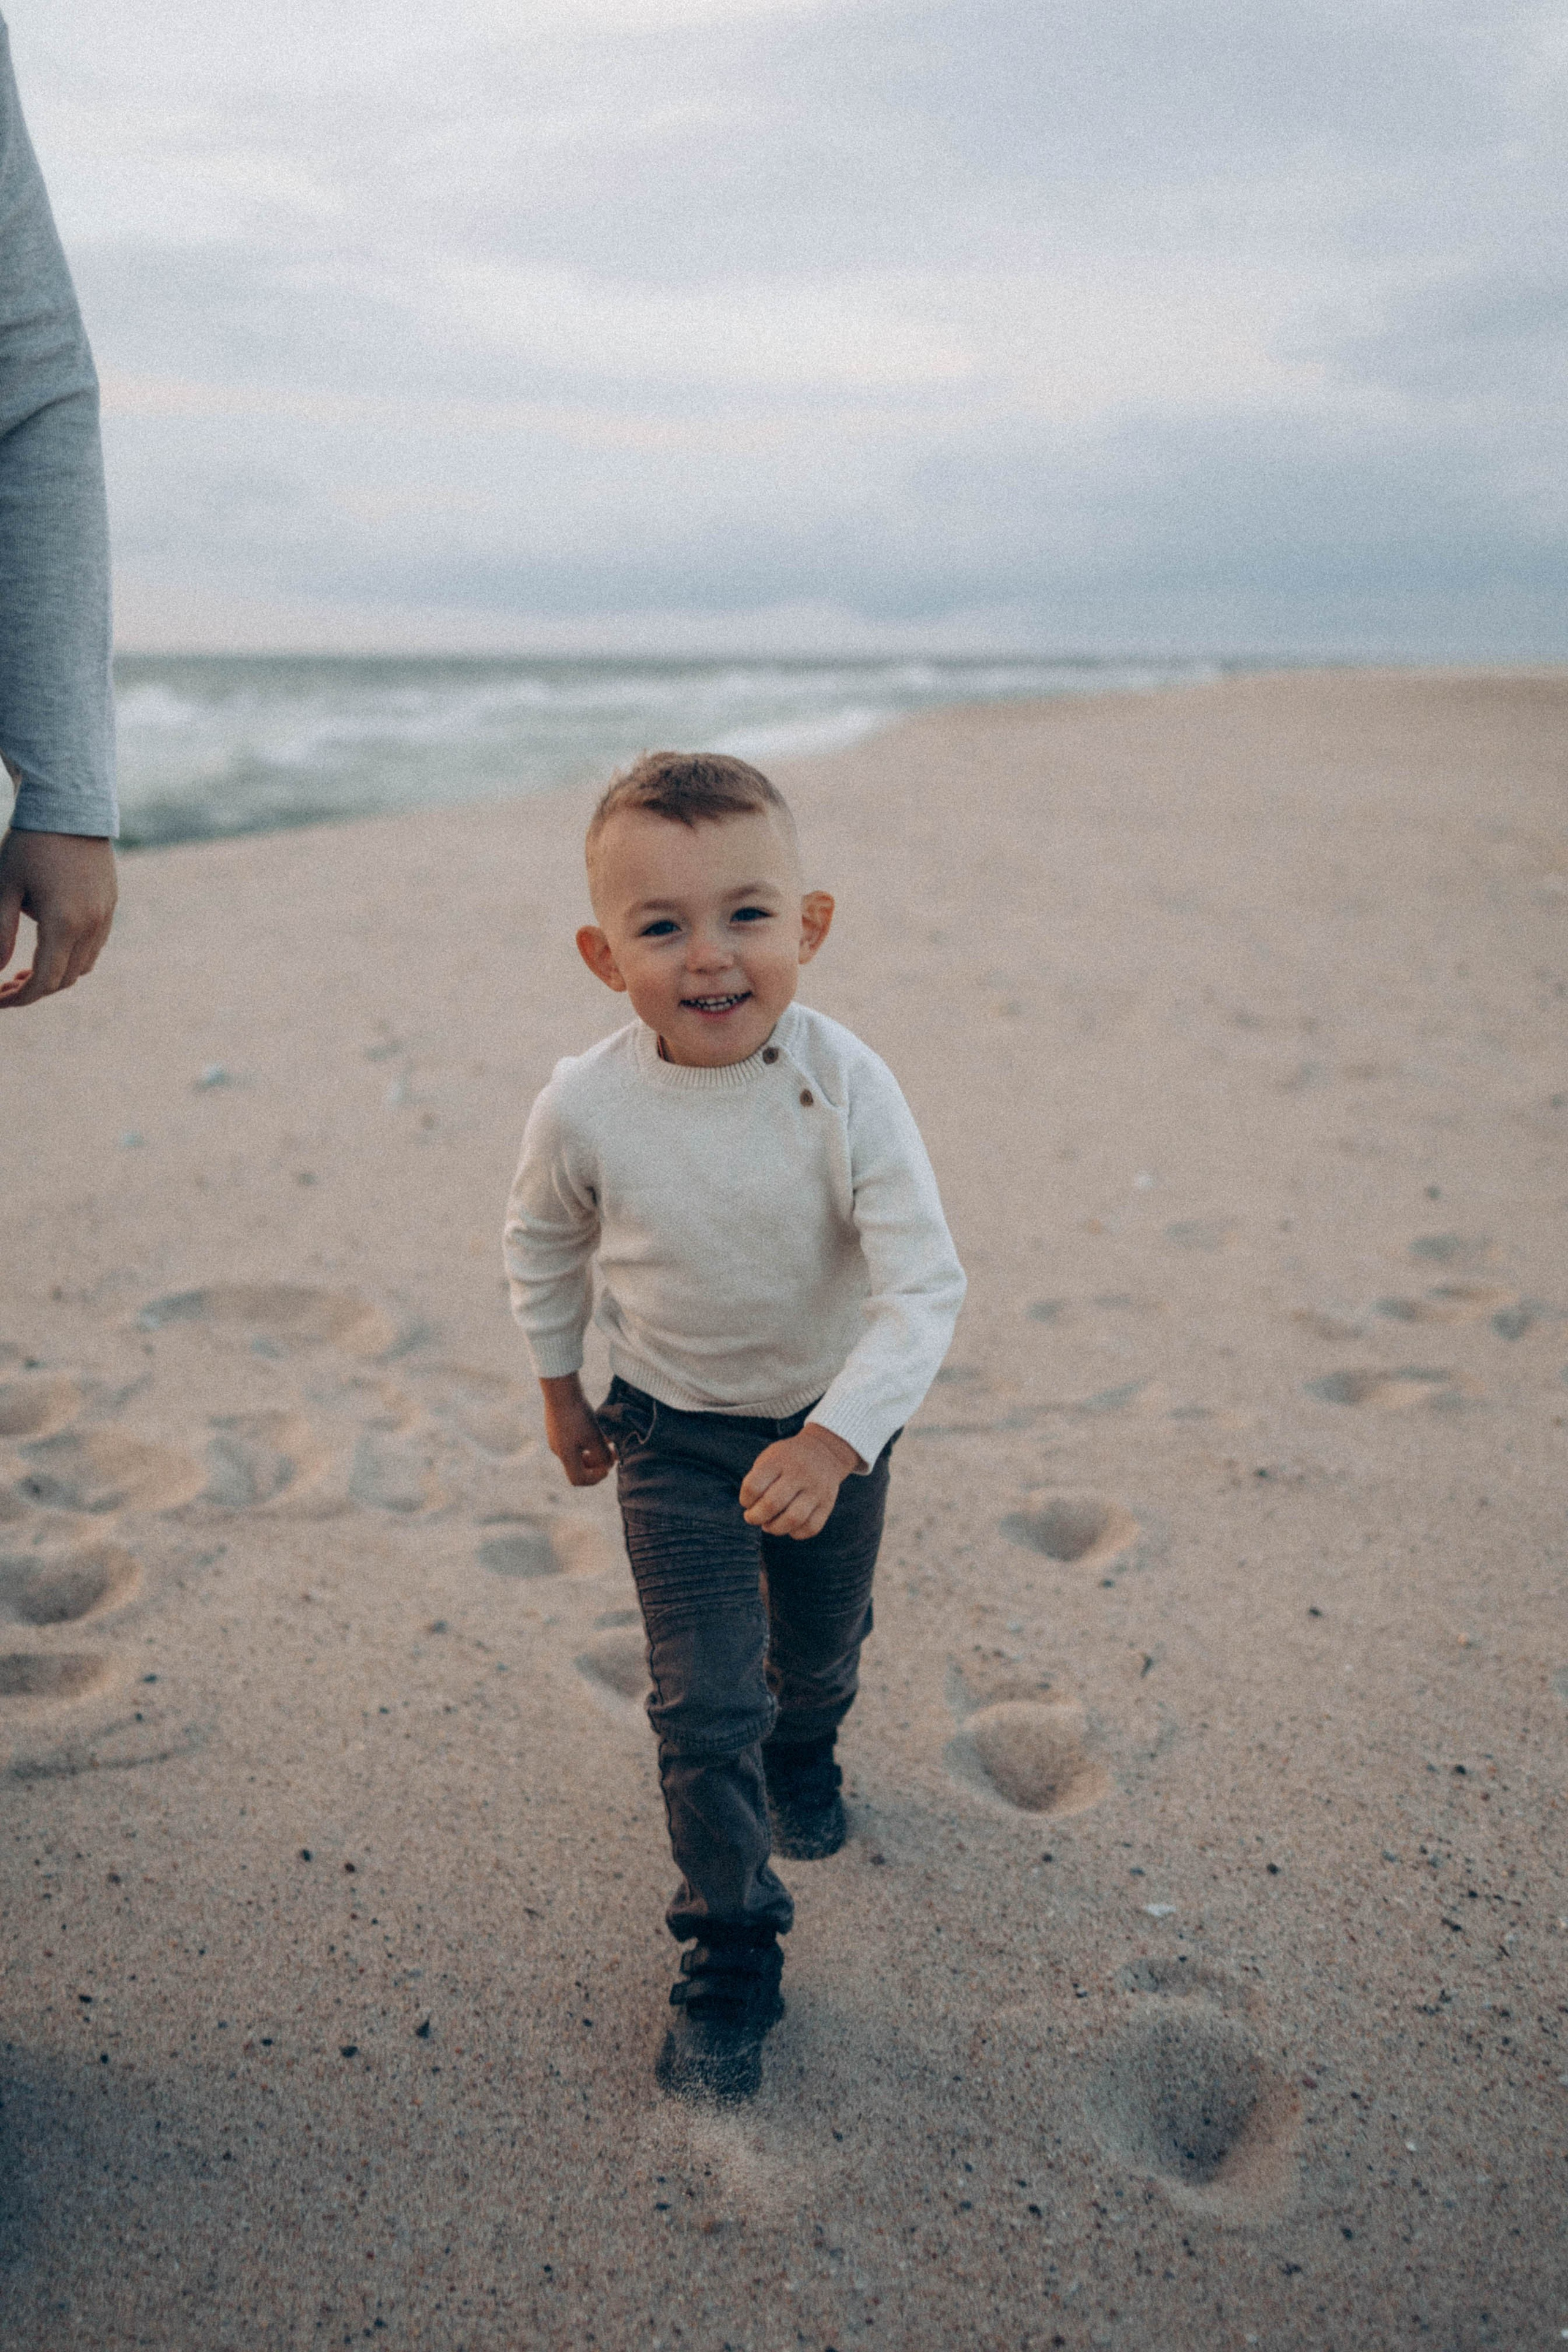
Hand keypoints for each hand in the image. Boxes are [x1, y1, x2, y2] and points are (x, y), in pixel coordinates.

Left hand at [0, 830, 116, 1008]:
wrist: (69, 807)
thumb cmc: (28, 845)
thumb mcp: (5, 888)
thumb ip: (0, 933)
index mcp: (62, 923)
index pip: (44, 981)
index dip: (20, 998)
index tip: (0, 1000)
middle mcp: (90, 925)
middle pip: (65, 979)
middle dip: (34, 990)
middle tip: (6, 985)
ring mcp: (105, 915)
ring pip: (82, 966)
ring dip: (55, 974)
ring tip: (26, 968)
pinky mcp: (110, 904)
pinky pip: (94, 945)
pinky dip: (72, 956)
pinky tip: (50, 945)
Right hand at [539, 1374, 614, 1485]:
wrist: (560, 1390)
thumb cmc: (578, 1415)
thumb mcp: (595, 1437)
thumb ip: (603, 1455)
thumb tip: (607, 1465)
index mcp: (565, 1456)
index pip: (578, 1480)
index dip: (595, 1479)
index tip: (607, 1468)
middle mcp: (558, 1450)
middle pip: (578, 1467)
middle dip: (596, 1464)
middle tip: (611, 1454)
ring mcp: (555, 1438)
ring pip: (577, 1452)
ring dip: (593, 1451)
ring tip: (607, 1440)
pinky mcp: (557, 1426)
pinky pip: (573, 1440)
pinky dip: (586, 1439)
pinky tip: (596, 1427)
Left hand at [740, 1422, 862, 1540]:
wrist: (825, 1452)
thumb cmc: (787, 1460)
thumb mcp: (769, 1458)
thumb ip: (757, 1481)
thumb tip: (753, 1513)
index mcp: (779, 1460)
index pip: (753, 1486)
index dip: (745, 1500)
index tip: (747, 1502)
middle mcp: (799, 1473)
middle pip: (772, 1504)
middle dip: (755, 1517)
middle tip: (752, 1517)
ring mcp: (816, 1489)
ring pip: (793, 1520)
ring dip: (774, 1529)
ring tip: (769, 1525)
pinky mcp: (828, 1503)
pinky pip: (811, 1528)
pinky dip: (795, 1533)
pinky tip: (789, 1526)